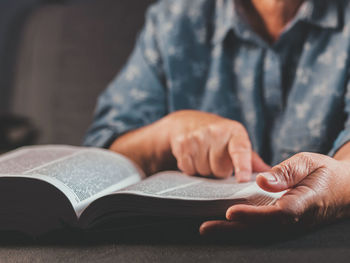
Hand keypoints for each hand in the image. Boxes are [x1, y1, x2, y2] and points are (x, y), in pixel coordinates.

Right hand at [167, 110, 269, 181]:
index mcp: (234, 131)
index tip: (242, 179)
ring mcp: (197, 137)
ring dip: (205, 169)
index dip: (242, 166)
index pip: (240, 150)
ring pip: (204, 171)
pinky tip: (192, 157)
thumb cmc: (217, 137)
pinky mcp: (182, 143)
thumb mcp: (235, 142)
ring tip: (204, 156)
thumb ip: (251, 160)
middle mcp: (216, 132)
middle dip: (219, 170)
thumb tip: (270, 174)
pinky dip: (191, 168)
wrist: (186, 122)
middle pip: (220, 170)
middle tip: (216, 159)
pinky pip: (189, 169)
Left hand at [200, 152, 349, 235]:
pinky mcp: (284, 225)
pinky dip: (242, 228)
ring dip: (233, 232)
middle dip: (233, 230)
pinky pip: (262, 230)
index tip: (231, 212)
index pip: (278, 214)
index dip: (254, 215)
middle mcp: (296, 220)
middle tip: (205, 228)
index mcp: (305, 202)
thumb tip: (261, 181)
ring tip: (208, 229)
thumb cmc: (325, 174)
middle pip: (262, 229)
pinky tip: (225, 225)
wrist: (343, 190)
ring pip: (259, 233)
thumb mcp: (310, 163)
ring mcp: (291, 226)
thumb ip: (287, 172)